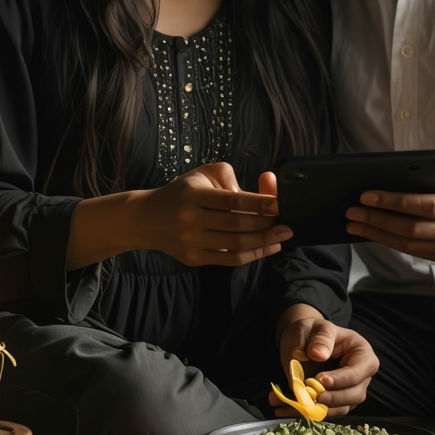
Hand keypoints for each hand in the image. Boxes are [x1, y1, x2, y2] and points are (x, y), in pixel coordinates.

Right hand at [142, 163, 291, 266]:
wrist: (146, 218)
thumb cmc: (183, 192)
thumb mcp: (202, 174)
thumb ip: (230, 178)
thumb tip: (258, 193)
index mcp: (193, 195)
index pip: (232, 200)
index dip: (258, 203)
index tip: (279, 205)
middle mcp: (190, 219)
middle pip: (236, 225)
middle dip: (266, 225)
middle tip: (288, 223)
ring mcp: (191, 242)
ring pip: (235, 245)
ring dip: (264, 241)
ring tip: (282, 236)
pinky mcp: (193, 259)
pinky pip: (229, 259)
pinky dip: (252, 254)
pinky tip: (268, 247)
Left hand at [273, 314, 378, 416]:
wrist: (302, 340)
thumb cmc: (313, 331)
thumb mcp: (316, 327)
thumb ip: (320, 338)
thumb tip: (318, 354)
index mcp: (362, 353)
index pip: (357, 371)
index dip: (340, 379)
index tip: (320, 380)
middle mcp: (361, 375)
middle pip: (355, 394)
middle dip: (333, 398)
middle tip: (312, 395)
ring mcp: (350, 390)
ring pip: (343, 408)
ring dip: (321, 409)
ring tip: (298, 403)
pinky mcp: (336, 402)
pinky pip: (328, 412)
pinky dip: (310, 412)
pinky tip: (290, 408)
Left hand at [344, 153, 434, 262]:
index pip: (427, 206)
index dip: (396, 202)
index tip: (369, 194)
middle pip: (412, 228)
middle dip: (378, 219)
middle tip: (352, 210)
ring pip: (408, 244)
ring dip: (377, 234)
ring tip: (353, 222)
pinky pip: (411, 251)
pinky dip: (388, 242)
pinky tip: (370, 232)